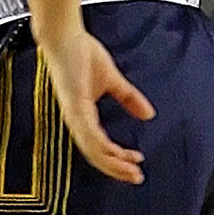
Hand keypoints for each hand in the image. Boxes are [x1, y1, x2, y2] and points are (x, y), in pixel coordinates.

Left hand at [40, 26, 155, 185]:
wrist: (65, 37)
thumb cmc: (80, 54)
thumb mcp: (112, 80)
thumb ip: (129, 98)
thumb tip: (148, 114)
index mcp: (82, 116)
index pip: (100, 147)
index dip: (117, 160)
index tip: (136, 165)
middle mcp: (76, 120)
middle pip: (95, 155)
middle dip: (116, 169)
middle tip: (135, 177)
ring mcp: (73, 114)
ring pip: (91, 149)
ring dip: (111, 162)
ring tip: (130, 169)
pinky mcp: (73, 105)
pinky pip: (87, 133)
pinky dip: (101, 145)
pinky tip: (114, 151)